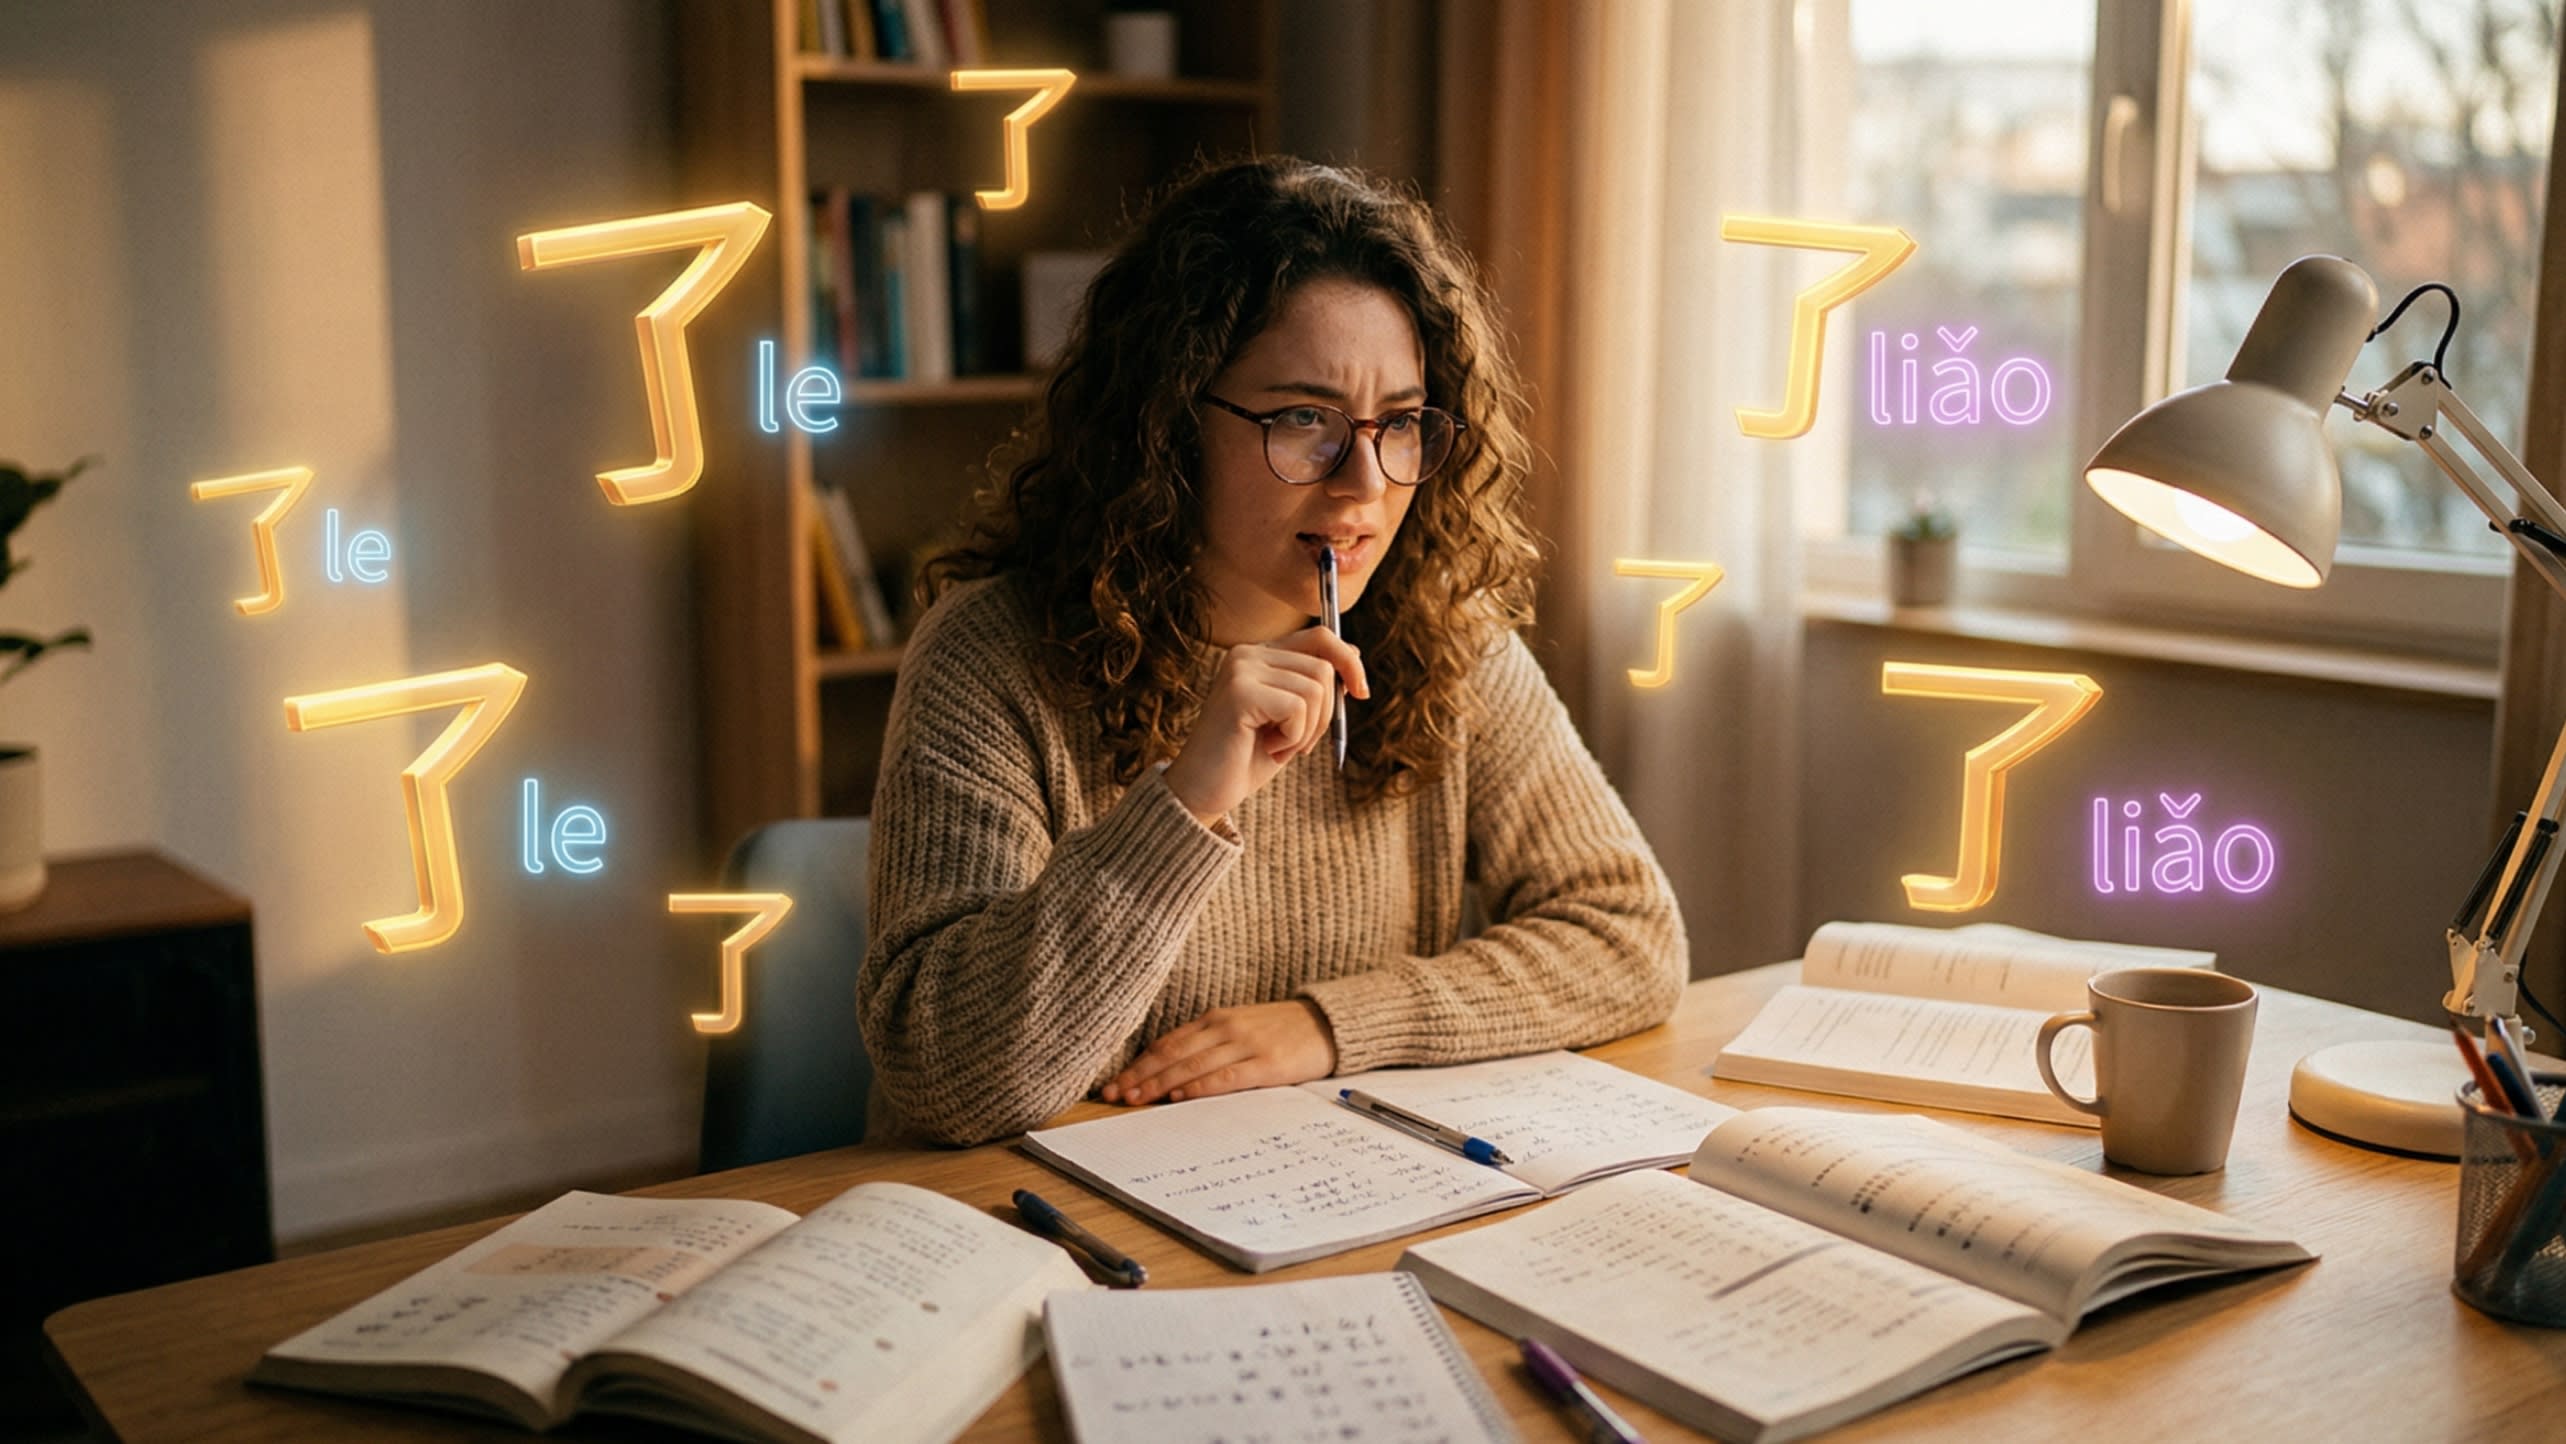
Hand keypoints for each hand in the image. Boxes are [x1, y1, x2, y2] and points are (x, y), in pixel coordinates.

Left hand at [1101, 1000, 1338, 1104]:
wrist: (1329, 1024)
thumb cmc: (1281, 1031)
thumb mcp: (1240, 1029)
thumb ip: (1208, 1045)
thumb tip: (1168, 1073)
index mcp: (1215, 1019)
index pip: (1166, 1043)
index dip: (1138, 1064)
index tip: (1115, 1083)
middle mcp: (1225, 1028)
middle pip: (1172, 1054)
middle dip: (1140, 1076)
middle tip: (1114, 1095)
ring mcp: (1246, 1044)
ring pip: (1192, 1065)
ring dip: (1160, 1084)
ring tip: (1136, 1100)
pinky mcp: (1266, 1063)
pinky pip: (1226, 1076)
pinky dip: (1199, 1086)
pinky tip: (1179, 1096)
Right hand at [1162, 628, 1367, 824]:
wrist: (1204, 791)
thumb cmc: (1247, 757)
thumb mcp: (1291, 717)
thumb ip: (1313, 684)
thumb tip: (1354, 654)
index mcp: (1259, 655)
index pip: (1320, 637)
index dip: (1348, 661)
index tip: (1361, 693)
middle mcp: (1247, 654)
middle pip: (1324, 667)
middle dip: (1324, 715)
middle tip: (1296, 743)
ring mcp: (1241, 670)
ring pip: (1316, 689)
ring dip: (1307, 731)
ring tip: (1277, 746)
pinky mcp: (1239, 692)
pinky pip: (1298, 709)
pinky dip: (1293, 738)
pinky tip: (1268, 749)